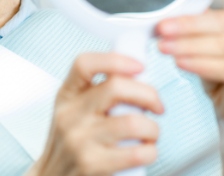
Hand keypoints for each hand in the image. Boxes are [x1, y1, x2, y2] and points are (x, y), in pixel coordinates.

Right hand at [28, 53, 162, 175]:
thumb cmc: (70, 142)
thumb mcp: (73, 110)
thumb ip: (96, 92)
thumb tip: (137, 74)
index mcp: (67, 95)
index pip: (84, 64)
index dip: (116, 60)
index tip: (139, 66)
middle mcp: (71, 114)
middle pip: (116, 88)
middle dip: (149, 94)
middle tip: (157, 106)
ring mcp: (80, 140)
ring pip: (134, 122)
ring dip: (153, 129)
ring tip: (150, 134)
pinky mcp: (93, 164)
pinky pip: (138, 152)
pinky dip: (151, 151)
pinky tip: (144, 151)